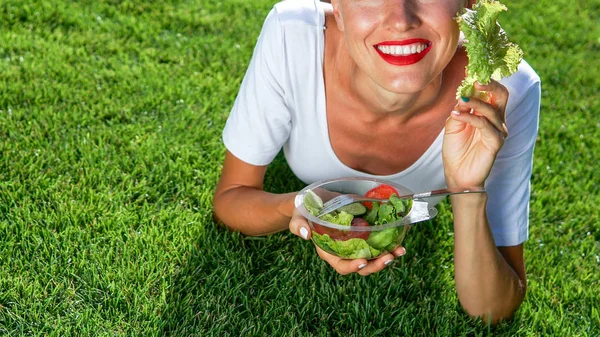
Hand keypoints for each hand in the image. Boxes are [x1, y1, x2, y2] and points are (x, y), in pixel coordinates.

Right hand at [289, 209, 406, 275]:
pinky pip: (379, 241)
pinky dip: (390, 241)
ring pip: (374, 255)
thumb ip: (298, 225)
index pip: (341, 265)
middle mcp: (345, 250)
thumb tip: (305, 235)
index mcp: (329, 251)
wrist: (315, 199)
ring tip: (400, 251)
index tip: (363, 262)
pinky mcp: (365, 233)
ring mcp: (357, 242)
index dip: (352, 266)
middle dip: (376, 265)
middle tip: (389, 258)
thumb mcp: (298, 215)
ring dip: (388, 255)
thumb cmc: (304, 210)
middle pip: (362, 265)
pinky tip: (401, 237)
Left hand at [443, 80, 508, 188]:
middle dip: (489, 84)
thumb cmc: (456, 150)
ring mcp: (498, 130)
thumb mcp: (453, 125)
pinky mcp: (496, 142)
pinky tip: (457, 115)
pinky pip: (484, 125)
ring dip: (474, 102)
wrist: (458, 175)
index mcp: (487, 113)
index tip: (469, 69)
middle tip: (475, 79)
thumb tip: (462, 94)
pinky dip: (469, 118)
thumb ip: (459, 109)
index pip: (490, 91)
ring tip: (458, 101)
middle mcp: (496, 120)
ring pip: (491, 109)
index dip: (481, 80)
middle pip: (501, 95)